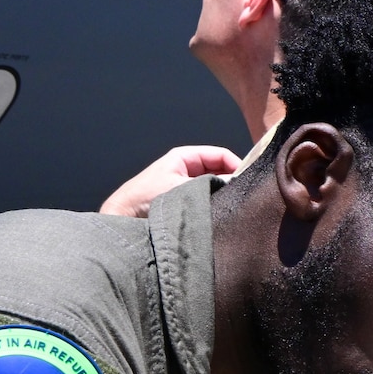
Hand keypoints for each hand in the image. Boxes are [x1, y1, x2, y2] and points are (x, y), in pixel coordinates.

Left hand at [98, 145, 242, 215]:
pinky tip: (223, 211)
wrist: (125, 219)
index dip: (236, 163)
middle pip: (221, 169)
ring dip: (225, 193)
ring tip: (234, 203)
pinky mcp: (187, 202)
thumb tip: (235, 185)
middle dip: (233, 179)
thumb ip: (209, 184)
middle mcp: (188, 169)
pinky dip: (218, 203)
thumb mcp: (180, 186)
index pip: (220, 154)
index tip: (247, 179)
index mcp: (184, 157)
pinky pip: (209, 198)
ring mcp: (188, 185)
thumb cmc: (145, 197)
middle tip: (244, 193)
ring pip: (216, 185)